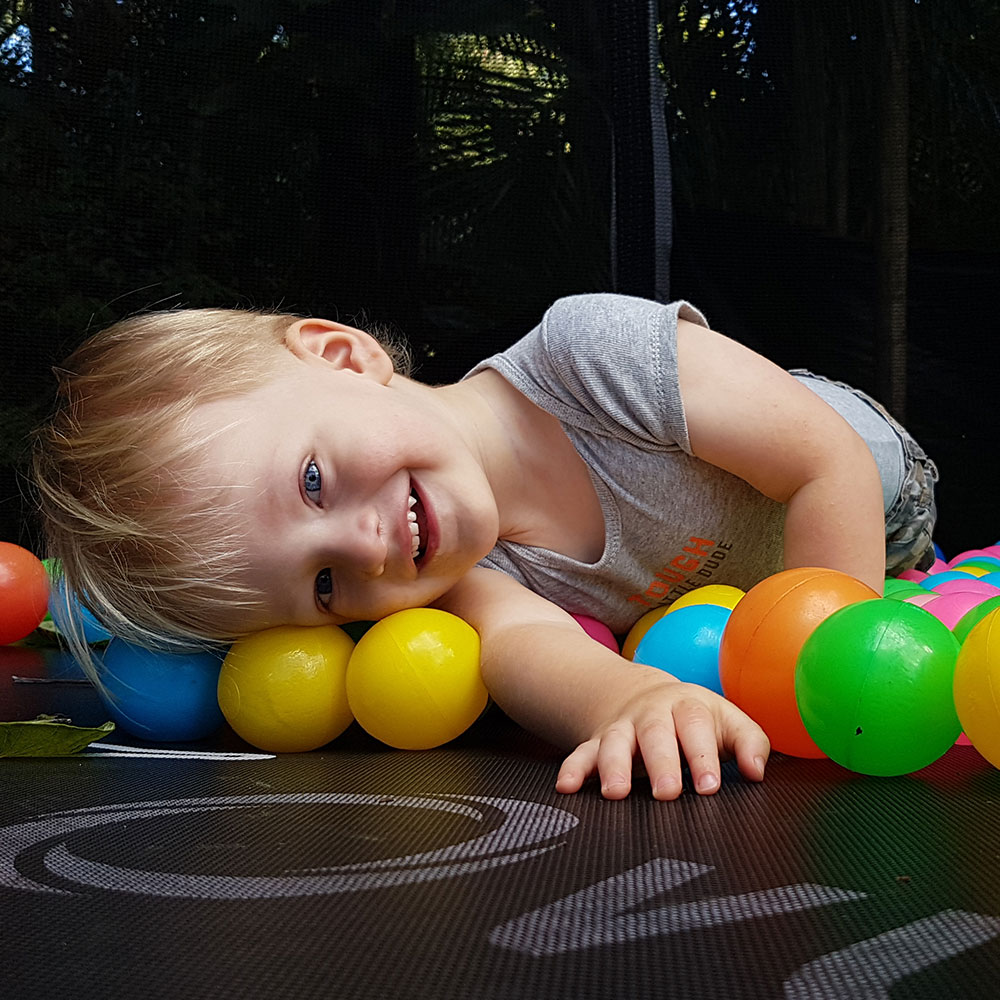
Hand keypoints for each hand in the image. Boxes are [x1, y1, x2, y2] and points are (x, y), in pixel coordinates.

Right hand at [554, 679, 769, 800]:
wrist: (642, 695)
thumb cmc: (693, 719)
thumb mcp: (725, 721)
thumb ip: (748, 743)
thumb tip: (757, 772)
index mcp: (687, 706)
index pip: (696, 725)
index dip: (702, 755)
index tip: (709, 787)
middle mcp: (651, 714)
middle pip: (654, 733)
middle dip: (660, 762)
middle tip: (667, 793)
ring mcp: (622, 727)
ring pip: (615, 742)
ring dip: (613, 766)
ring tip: (615, 793)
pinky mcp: (597, 742)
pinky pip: (581, 753)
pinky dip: (573, 769)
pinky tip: (566, 786)